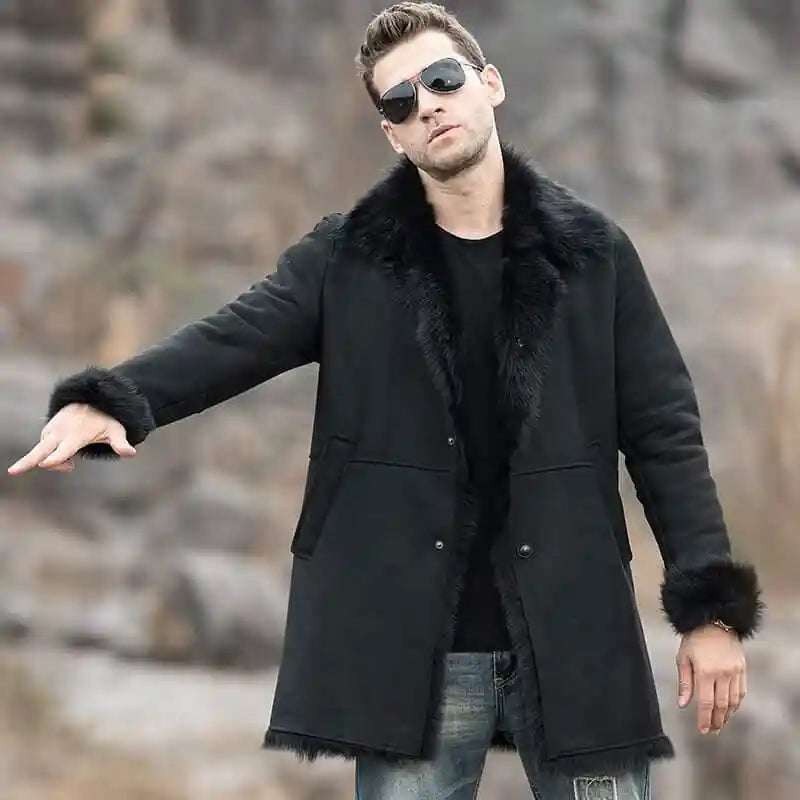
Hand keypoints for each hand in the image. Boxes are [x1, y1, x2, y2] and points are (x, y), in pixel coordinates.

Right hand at [7, 403, 136, 475]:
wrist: (90, 402)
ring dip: (55, 463)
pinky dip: (52, 458)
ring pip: (43, 453)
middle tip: (13, 471)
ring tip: (72, 464)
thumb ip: (121, 443)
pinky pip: (43, 450)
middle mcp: (60, 434)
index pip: (64, 450)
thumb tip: (131, 453)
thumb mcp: (116, 430)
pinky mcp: (46, 433)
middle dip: (27, 461)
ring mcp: (51, 433)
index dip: (56, 458)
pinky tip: (65, 460)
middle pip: (41, 450)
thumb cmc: (105, 420)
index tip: (45, 463)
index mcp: (77, 435)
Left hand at [676, 623, 746, 734]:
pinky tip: (729, 710)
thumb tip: (683, 704)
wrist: (715, 621)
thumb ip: (684, 683)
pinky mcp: (742, 669)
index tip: (703, 730)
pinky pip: (741, 692)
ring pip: (733, 702)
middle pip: (721, 706)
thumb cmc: (694, 639)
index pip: (706, 703)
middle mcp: (722, 674)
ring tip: (720, 724)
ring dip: (727, 716)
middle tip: (711, 731)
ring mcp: (735, 672)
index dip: (705, 719)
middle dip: (716, 721)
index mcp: (705, 672)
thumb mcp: (683, 658)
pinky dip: (736, 704)